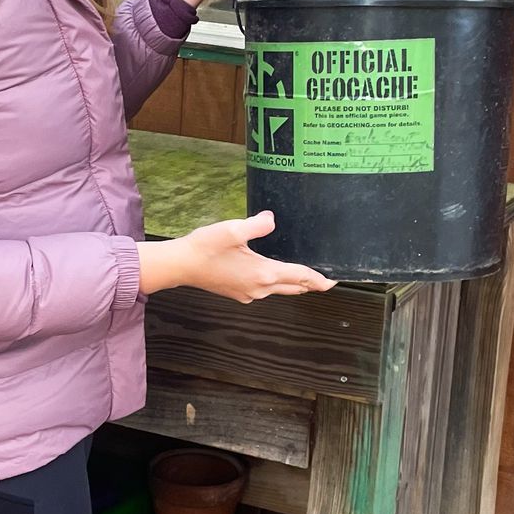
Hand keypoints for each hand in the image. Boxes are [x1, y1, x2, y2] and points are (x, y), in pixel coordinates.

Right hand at [138, 212, 335, 302]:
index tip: (333, 281)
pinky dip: (276, 283)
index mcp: (263, 273)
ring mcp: (248, 293)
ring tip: (304, 275)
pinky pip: (264, 289)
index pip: (300, 277)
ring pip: (279, 290)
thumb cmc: (205, 247)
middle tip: (325, 279)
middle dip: (310, 284)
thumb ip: (258, 225)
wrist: (180, 265)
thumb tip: (271, 220)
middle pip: (293, 288)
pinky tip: (273, 273)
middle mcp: (259, 288)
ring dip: (293, 284)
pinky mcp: (238, 293)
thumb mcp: (233, 230)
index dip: (319, 279)